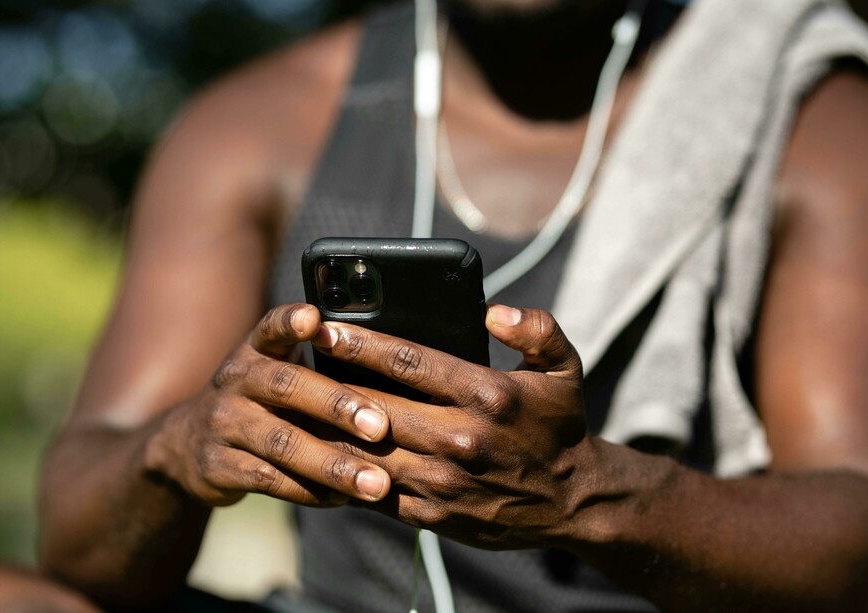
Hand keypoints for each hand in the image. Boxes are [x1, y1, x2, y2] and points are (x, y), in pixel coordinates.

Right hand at [143, 304, 392, 506]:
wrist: (186, 446)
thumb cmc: (259, 403)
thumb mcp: (274, 373)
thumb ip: (317, 365)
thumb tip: (393, 369)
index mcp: (255, 351)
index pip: (271, 327)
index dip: (289, 321)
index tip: (313, 319)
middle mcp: (236, 381)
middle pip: (286, 386)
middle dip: (337, 405)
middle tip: (380, 427)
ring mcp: (222, 424)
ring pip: (281, 443)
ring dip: (332, 464)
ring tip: (375, 482)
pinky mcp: (215, 466)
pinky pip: (268, 479)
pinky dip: (309, 491)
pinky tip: (342, 499)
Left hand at [311, 304, 592, 548]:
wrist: (572, 502)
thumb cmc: (560, 426)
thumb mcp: (565, 369)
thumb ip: (537, 330)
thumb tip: (495, 312)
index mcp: (488, 395)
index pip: (409, 362)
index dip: (360, 342)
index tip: (325, 327)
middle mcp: (462, 438)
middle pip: (376, 405)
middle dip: (331, 380)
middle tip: (296, 358)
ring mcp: (444, 480)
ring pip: (366, 451)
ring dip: (328, 429)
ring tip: (295, 405)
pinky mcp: (432, 513)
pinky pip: (375, 490)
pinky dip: (345, 471)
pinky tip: (321, 450)